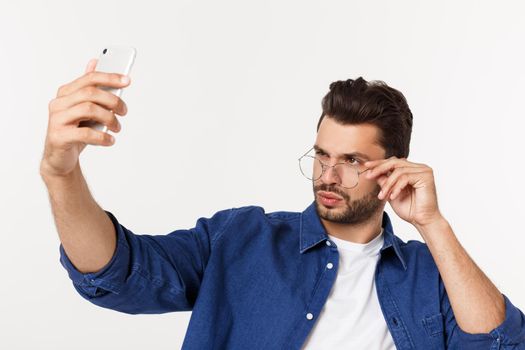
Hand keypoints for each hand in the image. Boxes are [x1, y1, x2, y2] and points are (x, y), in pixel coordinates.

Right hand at [40, 59, 129, 177]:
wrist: (60, 158)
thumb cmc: (75, 132)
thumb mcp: (85, 109)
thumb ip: (90, 88)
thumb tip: (95, 62)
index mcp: (65, 93)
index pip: (89, 79)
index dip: (109, 78)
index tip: (127, 81)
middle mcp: (59, 103)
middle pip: (90, 93)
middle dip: (113, 100)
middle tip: (124, 111)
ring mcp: (57, 120)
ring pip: (88, 109)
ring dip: (109, 118)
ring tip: (117, 128)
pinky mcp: (59, 137)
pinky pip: (85, 133)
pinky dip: (102, 137)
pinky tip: (110, 140)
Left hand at [364, 156, 442, 227]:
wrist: (422, 221)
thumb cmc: (409, 209)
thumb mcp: (391, 193)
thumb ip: (384, 182)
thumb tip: (371, 172)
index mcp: (412, 170)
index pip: (393, 162)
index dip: (379, 163)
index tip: (366, 166)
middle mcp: (419, 167)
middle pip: (395, 162)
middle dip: (379, 169)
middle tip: (368, 176)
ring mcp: (424, 171)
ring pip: (398, 171)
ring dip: (387, 184)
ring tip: (382, 196)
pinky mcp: (426, 176)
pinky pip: (405, 178)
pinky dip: (396, 187)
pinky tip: (392, 197)